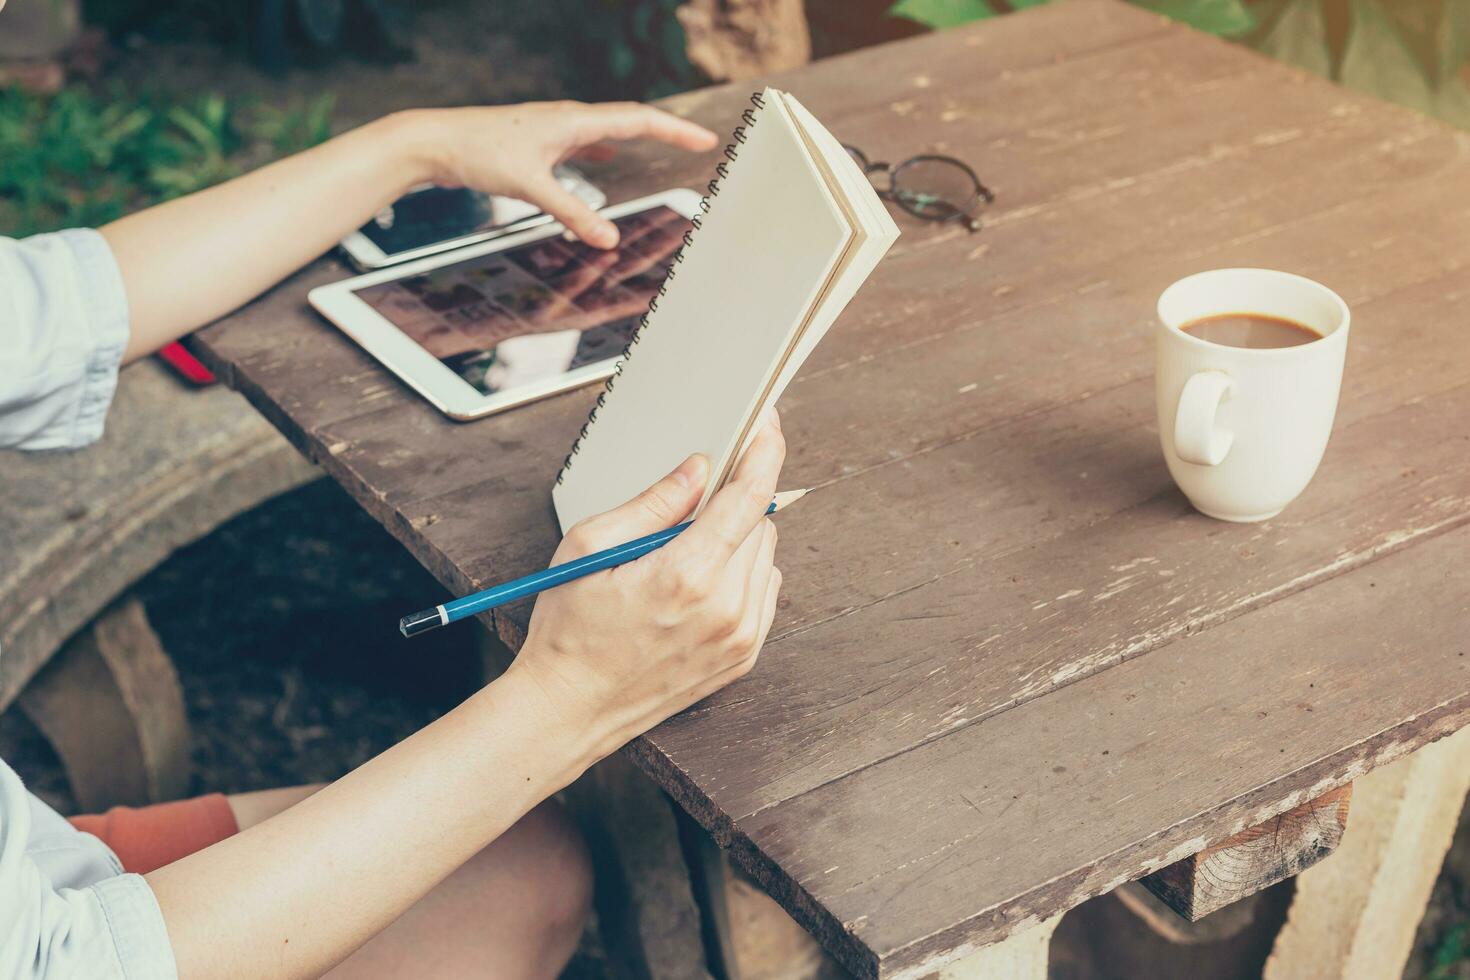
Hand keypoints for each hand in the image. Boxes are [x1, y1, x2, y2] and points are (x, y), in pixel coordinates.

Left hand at [403, 101, 718, 248]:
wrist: (435, 142)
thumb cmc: (477, 153)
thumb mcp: (531, 187)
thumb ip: (573, 213)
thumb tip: (609, 239)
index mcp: (573, 122)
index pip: (638, 121)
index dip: (675, 131)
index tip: (705, 140)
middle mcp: (567, 120)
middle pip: (629, 120)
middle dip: (666, 132)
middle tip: (697, 143)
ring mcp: (552, 129)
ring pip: (607, 129)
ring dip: (637, 138)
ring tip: (662, 146)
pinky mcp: (538, 142)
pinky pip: (584, 142)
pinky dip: (603, 150)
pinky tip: (605, 160)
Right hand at [511, 414, 785, 759]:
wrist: (569, 709)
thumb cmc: (570, 628)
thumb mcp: (589, 545)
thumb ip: (653, 501)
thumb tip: (699, 468)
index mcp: (687, 575)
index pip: (749, 495)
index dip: (763, 450)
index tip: (767, 424)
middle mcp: (725, 609)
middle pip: (760, 521)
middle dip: (731, 501)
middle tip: (688, 506)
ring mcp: (740, 637)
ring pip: (766, 555)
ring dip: (736, 540)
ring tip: (680, 557)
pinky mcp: (744, 657)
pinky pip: (764, 591)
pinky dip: (741, 575)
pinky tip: (697, 585)